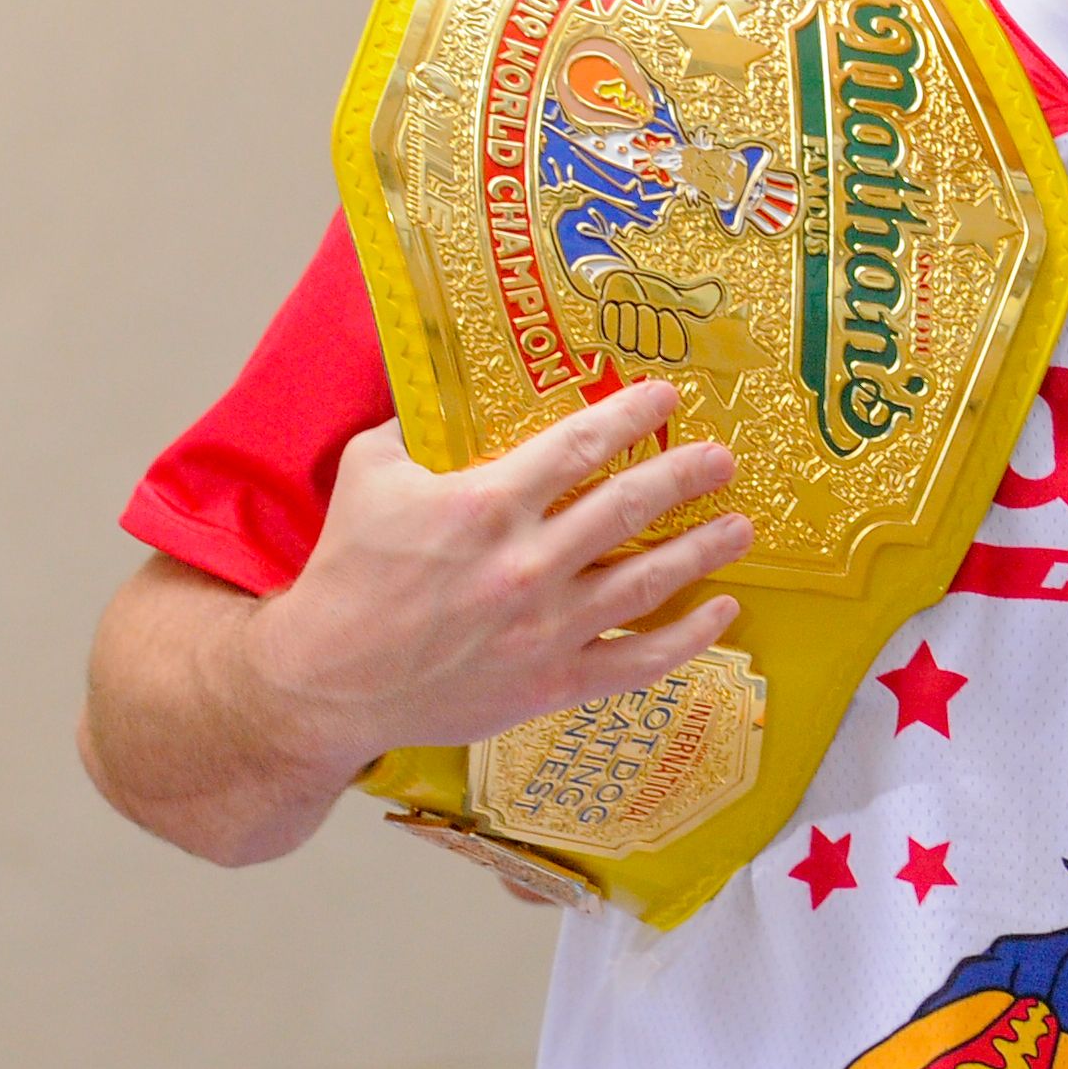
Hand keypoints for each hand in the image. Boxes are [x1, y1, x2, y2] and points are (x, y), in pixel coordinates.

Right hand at [243, 383, 751, 768]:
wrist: (326, 680)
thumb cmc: (345, 573)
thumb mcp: (368, 474)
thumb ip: (414, 427)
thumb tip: (442, 386)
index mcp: (486, 504)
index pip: (581, 445)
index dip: (632, 415)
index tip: (668, 397)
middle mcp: (528, 562)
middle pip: (630, 505)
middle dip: (686, 475)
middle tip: (724, 459)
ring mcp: (547, 627)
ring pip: (649, 580)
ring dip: (703, 550)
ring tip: (741, 527)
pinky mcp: (553, 682)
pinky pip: (640, 660)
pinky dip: (689, 638)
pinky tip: (722, 614)